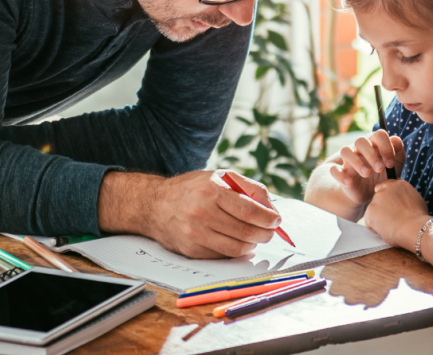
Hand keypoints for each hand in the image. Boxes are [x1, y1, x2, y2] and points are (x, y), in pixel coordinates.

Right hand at [99, 170, 280, 258]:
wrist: (155, 205)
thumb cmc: (193, 189)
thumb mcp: (219, 176)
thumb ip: (249, 188)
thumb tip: (273, 209)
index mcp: (211, 190)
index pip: (250, 211)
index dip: (269, 219)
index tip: (277, 221)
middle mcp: (202, 213)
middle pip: (246, 232)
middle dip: (265, 234)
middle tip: (270, 232)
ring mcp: (195, 234)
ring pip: (238, 248)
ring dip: (253, 244)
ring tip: (255, 237)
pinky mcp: (192, 250)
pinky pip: (223, 256)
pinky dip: (236, 251)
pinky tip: (237, 242)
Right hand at [324, 130, 404, 206]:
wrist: (370, 192)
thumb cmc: (384, 175)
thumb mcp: (395, 165)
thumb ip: (398, 151)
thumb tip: (395, 140)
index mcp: (374, 144)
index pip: (379, 134)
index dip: (386, 147)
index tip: (391, 164)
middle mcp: (359, 149)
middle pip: (360, 140)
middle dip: (371, 154)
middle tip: (380, 168)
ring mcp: (348, 160)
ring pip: (345, 151)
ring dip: (357, 162)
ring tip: (367, 174)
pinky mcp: (340, 172)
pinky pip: (334, 169)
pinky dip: (340, 175)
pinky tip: (349, 183)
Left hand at [364, 179, 427, 248]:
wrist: (414, 228)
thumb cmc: (418, 218)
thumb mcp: (415, 199)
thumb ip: (405, 195)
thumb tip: (401, 197)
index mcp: (398, 184)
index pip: (385, 187)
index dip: (388, 199)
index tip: (393, 207)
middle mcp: (385, 189)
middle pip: (378, 198)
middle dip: (383, 208)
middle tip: (394, 218)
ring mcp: (376, 199)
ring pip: (374, 211)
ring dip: (380, 218)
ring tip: (393, 225)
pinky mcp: (369, 211)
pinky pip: (369, 222)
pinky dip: (376, 228)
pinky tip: (387, 229)